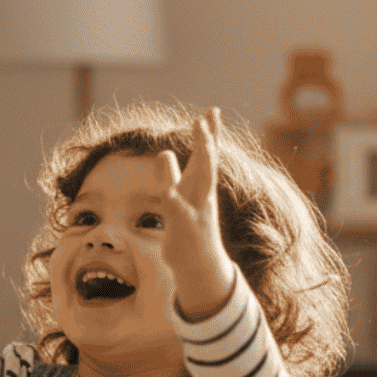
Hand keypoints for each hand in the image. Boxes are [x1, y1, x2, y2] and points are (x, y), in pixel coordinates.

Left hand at [154, 108, 236, 321]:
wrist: (199, 265)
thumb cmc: (188, 228)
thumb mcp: (177, 197)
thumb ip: (169, 174)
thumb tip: (163, 152)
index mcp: (200, 186)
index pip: (206, 155)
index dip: (210, 133)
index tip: (213, 110)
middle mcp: (202, 195)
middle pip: (207, 164)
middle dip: (207, 142)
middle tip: (205, 120)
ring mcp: (197, 212)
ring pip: (203, 184)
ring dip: (204, 162)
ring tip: (203, 142)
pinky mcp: (187, 230)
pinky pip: (180, 214)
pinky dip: (175, 203)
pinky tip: (168, 193)